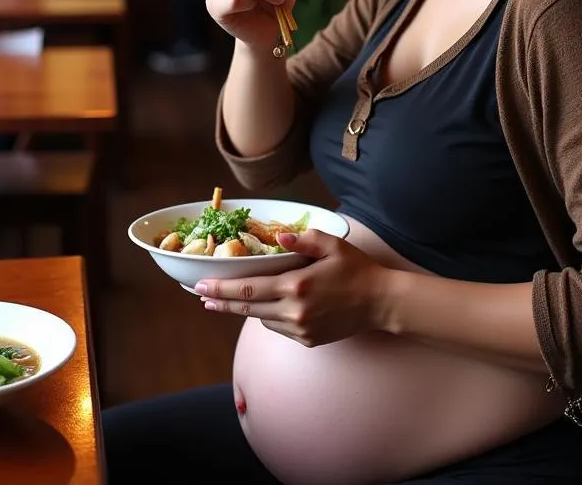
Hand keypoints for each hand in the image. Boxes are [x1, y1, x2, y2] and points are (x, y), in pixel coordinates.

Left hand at [195, 229, 388, 347]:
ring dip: (249, 310)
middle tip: (203, 299)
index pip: (248, 290)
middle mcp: (294, 312)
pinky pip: (280, 328)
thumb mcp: (332, 245)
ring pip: (263, 320)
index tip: (200, 288)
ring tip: (238, 299)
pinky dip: (271, 317)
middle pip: (247, 310)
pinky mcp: (308, 340)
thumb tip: (277, 239)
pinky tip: (271, 307)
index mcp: (296, 286)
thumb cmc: (357, 270)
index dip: (221, 290)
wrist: (381, 303)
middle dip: (223, 303)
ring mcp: (301, 330)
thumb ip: (302, 240)